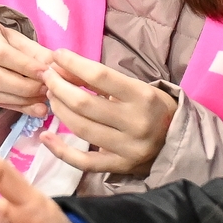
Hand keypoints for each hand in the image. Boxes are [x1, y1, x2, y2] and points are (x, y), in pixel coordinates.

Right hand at [0, 15, 51, 117]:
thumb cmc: (1, 41)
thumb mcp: (18, 41)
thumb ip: (37, 54)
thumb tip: (57, 70)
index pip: (1, 53)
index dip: (25, 66)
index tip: (46, 74)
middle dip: (24, 87)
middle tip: (45, 91)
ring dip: (19, 101)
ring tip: (40, 101)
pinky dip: (10, 106)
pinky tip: (27, 105)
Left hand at [40, 50, 176, 175]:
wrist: (176, 140)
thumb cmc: (151, 106)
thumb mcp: (133, 86)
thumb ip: (99, 80)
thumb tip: (61, 68)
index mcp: (142, 96)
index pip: (100, 76)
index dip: (73, 64)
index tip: (56, 56)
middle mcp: (136, 123)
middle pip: (84, 104)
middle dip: (58, 87)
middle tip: (47, 76)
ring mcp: (127, 148)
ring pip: (80, 129)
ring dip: (59, 109)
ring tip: (51, 96)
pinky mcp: (118, 167)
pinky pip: (83, 162)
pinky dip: (60, 150)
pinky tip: (46, 136)